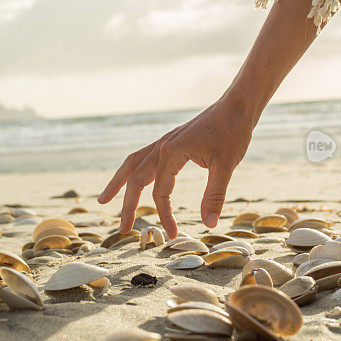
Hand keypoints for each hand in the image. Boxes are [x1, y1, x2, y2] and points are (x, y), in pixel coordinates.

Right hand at [97, 97, 254, 237]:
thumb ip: (214, 195)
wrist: (237, 106)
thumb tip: (209, 224)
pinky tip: (132, 180)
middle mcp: (162, 146)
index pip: (160, 192)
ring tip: (104, 200)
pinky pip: (143, 157)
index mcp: (171, 152)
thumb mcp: (226, 165)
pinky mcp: (170, 141)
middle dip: (128, 206)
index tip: (174, 234)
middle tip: (123, 230)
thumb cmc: (232, 132)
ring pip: (133, 164)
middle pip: (136, 179)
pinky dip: (133, 170)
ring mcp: (164, 142)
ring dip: (118, 183)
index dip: (164, 215)